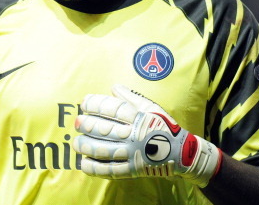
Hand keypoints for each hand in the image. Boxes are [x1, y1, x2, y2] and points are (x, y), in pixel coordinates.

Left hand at [72, 84, 221, 186]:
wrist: (182, 152)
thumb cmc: (164, 126)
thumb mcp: (151, 107)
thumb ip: (130, 97)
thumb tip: (113, 87)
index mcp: (139, 117)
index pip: (113, 108)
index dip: (96, 104)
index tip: (85, 102)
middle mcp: (135, 135)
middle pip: (106, 129)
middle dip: (88, 125)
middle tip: (77, 122)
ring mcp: (134, 153)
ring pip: (105, 150)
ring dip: (87, 146)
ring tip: (76, 143)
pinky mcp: (133, 170)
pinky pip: (111, 170)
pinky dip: (95, 168)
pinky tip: (83, 163)